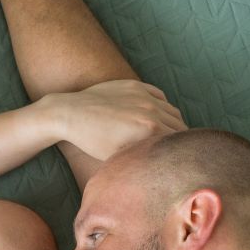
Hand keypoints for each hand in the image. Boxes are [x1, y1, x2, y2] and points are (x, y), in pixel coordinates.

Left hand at [44, 79, 186, 159]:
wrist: (70, 114)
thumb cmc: (91, 142)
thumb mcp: (118, 157)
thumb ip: (144, 157)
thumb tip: (161, 164)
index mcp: (149, 130)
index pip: (178, 142)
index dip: (179, 153)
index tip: (178, 160)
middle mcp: (151, 110)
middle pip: (179, 127)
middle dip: (179, 140)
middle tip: (176, 151)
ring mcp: (144, 95)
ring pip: (172, 111)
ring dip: (173, 123)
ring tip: (168, 135)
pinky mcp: (136, 85)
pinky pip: (160, 96)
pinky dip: (163, 107)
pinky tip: (157, 116)